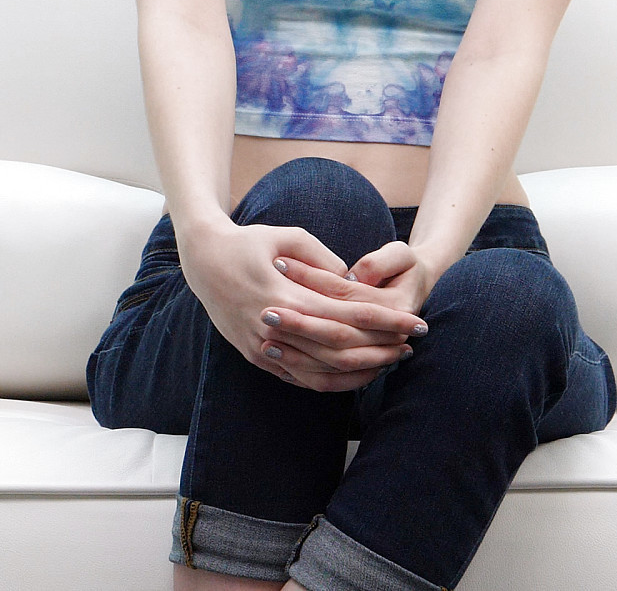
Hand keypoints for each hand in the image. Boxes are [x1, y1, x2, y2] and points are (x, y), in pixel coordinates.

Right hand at [176, 221, 429, 392]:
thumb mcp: (288, 236)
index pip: (346, 318)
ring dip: (362, 371)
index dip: (385, 323)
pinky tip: (358, 375)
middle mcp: (273, 329)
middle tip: (413, 344)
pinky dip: (334, 381)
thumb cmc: (249, 242)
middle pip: (339, 352)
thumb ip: (325, 259)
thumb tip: (355, 283)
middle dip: (381, 349)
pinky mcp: (257, 359)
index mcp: (283, 296)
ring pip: (322, 374)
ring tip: (393, 360)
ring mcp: (263, 350)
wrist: (201, 261)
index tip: (415, 323)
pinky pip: (301, 380)